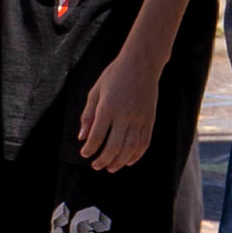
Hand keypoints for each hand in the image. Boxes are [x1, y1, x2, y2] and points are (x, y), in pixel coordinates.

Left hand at [76, 52, 158, 172]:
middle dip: (103, 160)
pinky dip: (136, 155)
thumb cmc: (115, 75)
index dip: (90, 149)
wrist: (142, 64)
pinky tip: (127, 161)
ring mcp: (139, 119)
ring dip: (119, 162)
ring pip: (130, 148)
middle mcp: (125, 115)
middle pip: (113, 146)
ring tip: (110, 168)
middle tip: (96, 166)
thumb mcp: (96, 91)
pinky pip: (144, 143)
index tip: (84, 154)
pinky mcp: (150, 120)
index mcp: (108, 107)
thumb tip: (81, 137)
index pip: (97, 136)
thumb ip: (88, 115)